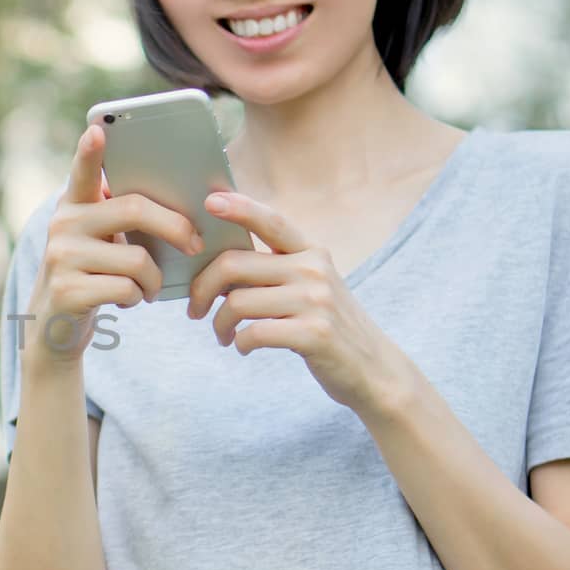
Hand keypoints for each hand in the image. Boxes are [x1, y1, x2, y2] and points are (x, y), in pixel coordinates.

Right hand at [25, 124, 204, 365]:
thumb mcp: (99, 243)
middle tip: (195, 244)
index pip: (83, 172)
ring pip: (137, 259)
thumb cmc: (93, 277)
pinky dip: (137, 298)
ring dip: (154, 279)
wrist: (54, 330)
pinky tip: (128, 301)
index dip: (90, 151)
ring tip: (148, 287)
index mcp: (74, 206)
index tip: (98, 129)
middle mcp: (62, 225)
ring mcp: (61, 258)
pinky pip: (127, 289)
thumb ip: (122, 219)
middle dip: (175, 227)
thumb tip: (185, 214)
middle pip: (133, 210)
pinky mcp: (67, 290)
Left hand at [183, 190, 411, 413]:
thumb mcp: (311, 287)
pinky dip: (239, 343)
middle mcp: (314, 270)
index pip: (271, 221)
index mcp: (311, 253)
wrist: (374, 368)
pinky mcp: (314, 333)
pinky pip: (253, 333)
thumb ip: (275, 271)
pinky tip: (243, 348)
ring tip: (223, 335)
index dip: (240, 208)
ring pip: (237, 302)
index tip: (210, 201)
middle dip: (202, 289)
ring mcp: (316, 301)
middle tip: (195, 310)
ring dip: (219, 324)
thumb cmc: (328, 326)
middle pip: (234, 265)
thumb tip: (217, 268)